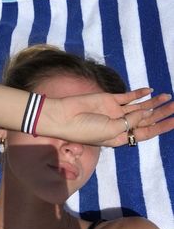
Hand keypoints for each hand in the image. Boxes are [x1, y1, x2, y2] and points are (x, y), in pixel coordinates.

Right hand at [53, 88, 173, 146]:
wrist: (65, 117)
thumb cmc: (87, 130)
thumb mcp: (112, 131)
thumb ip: (131, 121)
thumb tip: (144, 112)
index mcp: (121, 137)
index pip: (145, 132)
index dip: (161, 127)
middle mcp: (120, 124)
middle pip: (145, 119)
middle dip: (160, 113)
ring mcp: (115, 111)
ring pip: (138, 107)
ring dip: (153, 102)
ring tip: (168, 97)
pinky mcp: (109, 99)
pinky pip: (128, 96)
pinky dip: (138, 93)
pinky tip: (150, 90)